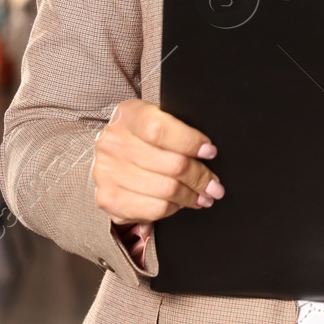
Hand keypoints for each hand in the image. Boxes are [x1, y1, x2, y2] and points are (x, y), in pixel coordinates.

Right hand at [93, 99, 224, 226]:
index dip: (190, 142)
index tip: (210, 152)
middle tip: (215, 185)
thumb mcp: (155, 119)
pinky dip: (173, 208)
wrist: (109, 157)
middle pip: (171, 164)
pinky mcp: (108, 198)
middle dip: (200, 177)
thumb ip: (177, 129)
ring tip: (203, 196)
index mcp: (128, 114)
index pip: (160, 130)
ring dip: (191, 196)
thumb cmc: (141, 137)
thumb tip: (206, 151)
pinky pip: (154, 209)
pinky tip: (180, 203)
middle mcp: (113, 142)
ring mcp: (107, 172)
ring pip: (166, 190)